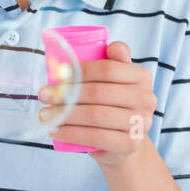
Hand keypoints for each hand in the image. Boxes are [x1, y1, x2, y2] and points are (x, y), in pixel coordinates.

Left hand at [38, 41, 156, 166]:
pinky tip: (56, 131)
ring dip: (65, 114)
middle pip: (99, 93)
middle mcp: (146, 99)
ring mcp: (140, 123)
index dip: (81, 70)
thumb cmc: (112, 103)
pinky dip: (72, 133)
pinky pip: (96, 137)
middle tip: (43, 95)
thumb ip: (113, 61)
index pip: (108, 69)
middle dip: (66, 93)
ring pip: (96, 116)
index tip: (58, 73)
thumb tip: (112, 46)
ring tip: (45, 115)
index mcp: (141, 76)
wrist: (123, 141)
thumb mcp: (114, 79)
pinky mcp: (130, 144)